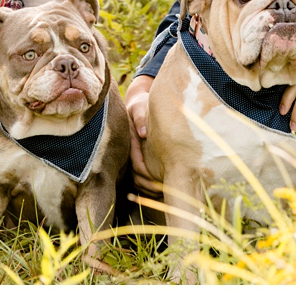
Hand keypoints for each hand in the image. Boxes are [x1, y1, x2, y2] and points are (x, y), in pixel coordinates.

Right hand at [123, 75, 161, 196]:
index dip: (147, 173)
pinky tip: (162, 188)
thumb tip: (143, 133)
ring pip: (138, 179)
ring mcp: (135, 155)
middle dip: (149, 186)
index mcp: (130, 141)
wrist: (138, 101)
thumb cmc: (140, 103)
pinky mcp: (140, 157)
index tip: (160, 179)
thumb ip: (140, 118)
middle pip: (137, 176)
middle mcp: (131, 151)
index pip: (136, 164)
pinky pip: (141, 176)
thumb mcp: (139, 106)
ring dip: (149, 189)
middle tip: (165, 192)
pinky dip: (149, 185)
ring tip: (164, 194)